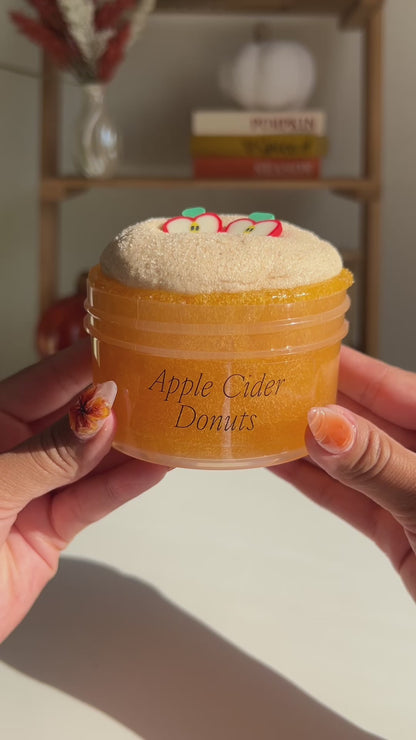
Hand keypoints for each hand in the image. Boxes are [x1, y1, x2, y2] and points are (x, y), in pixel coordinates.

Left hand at [0, 340, 168, 642]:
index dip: (91, 362)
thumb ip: (47, 454)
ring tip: (174, 421)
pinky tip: (156, 467)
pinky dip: (125, 485)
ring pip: (91, 458)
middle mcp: (13, 449)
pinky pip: (92, 500)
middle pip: (76, 416)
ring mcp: (34, 488)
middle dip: (121, 399)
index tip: (136, 345)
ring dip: (133, 444)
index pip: (47, 380)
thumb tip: (99, 415)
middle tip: (167, 382)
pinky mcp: (50, 528)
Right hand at [271, 346, 415, 600]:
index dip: (341, 366)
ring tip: (258, 421)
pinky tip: (280, 463)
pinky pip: (348, 497)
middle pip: (364, 417)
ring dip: (304, 444)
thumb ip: (379, 464)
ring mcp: (412, 490)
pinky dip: (315, 482)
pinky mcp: (399, 528)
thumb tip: (326, 425)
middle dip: (313, 402)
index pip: (389, 383)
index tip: (294, 350)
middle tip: (263, 387)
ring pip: (350, 459)